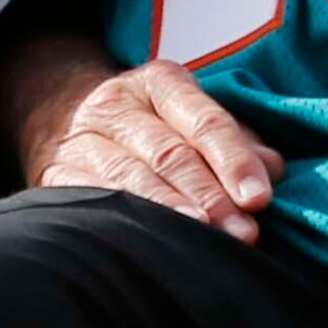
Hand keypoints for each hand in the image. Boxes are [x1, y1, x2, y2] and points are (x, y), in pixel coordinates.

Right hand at [16, 47, 282, 241]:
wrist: (64, 117)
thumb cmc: (154, 125)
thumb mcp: (194, 117)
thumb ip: (237, 141)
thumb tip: (272, 169)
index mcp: (160, 82)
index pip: (203, 120)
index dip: (233, 160)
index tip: (258, 198)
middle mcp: (118, 103)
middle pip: (170, 153)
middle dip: (209, 196)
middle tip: (241, 233)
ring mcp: (82, 139)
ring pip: (130, 178)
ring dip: (170, 213)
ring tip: (202, 240)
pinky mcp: (55, 173)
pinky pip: (90, 198)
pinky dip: (121, 222)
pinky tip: (147, 245)